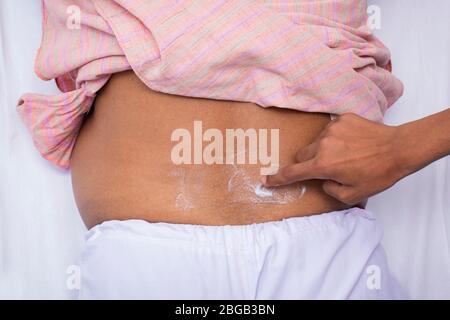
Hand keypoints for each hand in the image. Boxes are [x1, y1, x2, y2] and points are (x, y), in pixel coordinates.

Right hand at [261, 113, 406, 204]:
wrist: (399, 148)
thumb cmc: (378, 173)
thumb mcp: (353, 194)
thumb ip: (330, 190)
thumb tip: (324, 180)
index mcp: (323, 165)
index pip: (293, 173)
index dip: (277, 178)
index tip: (266, 179)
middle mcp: (323, 145)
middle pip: (303, 154)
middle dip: (310, 162)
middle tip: (328, 168)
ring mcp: (332, 129)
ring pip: (318, 142)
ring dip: (325, 150)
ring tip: (348, 154)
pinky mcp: (342, 119)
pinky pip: (331, 130)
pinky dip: (337, 138)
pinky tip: (353, 143)